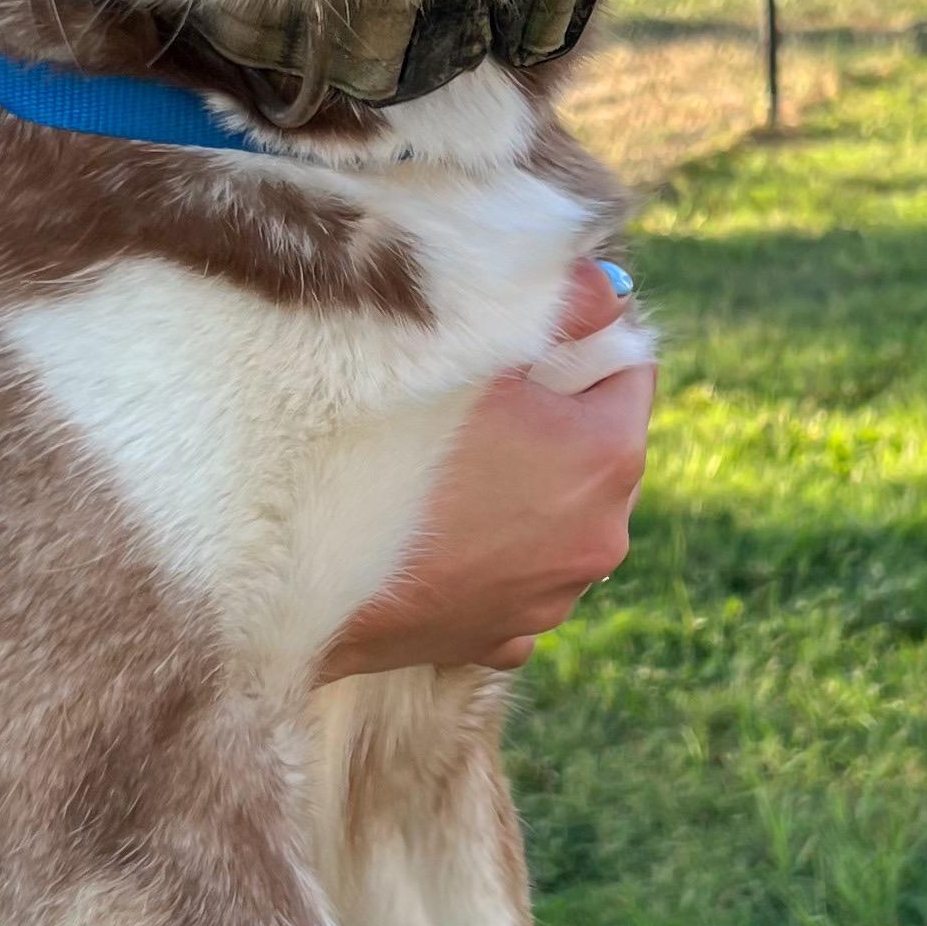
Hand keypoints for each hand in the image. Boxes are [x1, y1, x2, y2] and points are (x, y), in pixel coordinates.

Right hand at [322, 264, 655, 677]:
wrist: (296, 572)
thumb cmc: (381, 444)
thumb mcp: (469, 351)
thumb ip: (557, 307)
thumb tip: (607, 288)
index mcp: (608, 456)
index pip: (630, 366)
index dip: (579, 340)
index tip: (524, 337)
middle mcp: (601, 536)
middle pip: (597, 447)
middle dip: (554, 420)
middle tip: (476, 402)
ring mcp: (552, 596)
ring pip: (556, 516)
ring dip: (522, 490)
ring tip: (447, 471)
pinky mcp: (504, 636)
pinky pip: (514, 578)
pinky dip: (489, 555)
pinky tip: (438, 534)